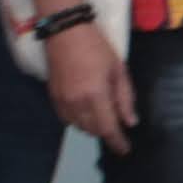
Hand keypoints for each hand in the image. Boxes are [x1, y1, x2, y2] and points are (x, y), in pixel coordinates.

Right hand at [45, 16, 138, 145]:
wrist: (65, 32)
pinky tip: (85, 110)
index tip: (125, 150)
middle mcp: (77, 104)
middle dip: (106, 131)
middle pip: (93, 130)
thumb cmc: (97, 47)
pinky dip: (78, 120)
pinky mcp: (53, 97)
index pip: (108, 128)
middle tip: (116, 124)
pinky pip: (67, 119)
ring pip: (79, 127)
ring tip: (101, 115)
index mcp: (96, 96)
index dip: (117, 142)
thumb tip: (130, 122)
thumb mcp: (118, 69)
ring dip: (92, 126)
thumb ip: (124, 98)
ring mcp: (63, 102)